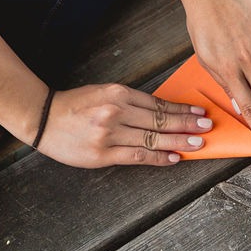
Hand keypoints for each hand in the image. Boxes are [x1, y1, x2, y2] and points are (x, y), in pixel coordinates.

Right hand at [34, 84, 213, 167]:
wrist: (43, 118)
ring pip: (152, 138)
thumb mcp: (104, 92)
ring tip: (198, 143)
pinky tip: (173, 158)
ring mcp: (109, 134)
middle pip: (160, 120)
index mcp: (118, 93)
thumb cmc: (75, 105)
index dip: (181, 109)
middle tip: (207, 126)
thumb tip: (162, 112)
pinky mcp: (102, 154)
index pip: (158, 103)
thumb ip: (130, 101)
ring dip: (178, 141)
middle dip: (187, 124)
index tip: (199, 112)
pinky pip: (137, 155)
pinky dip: (158, 157)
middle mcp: (115, 112)